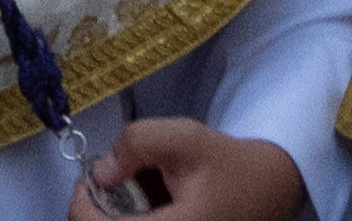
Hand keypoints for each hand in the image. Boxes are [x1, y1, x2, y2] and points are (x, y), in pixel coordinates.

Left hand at [73, 143, 300, 220]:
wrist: (270, 191)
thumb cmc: (228, 166)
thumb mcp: (186, 139)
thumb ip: (138, 143)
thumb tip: (101, 172)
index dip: (81, 206)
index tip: (88, 179)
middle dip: (99, 211)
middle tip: (114, 183)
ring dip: (116, 218)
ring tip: (136, 192)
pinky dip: (135, 220)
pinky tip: (152, 206)